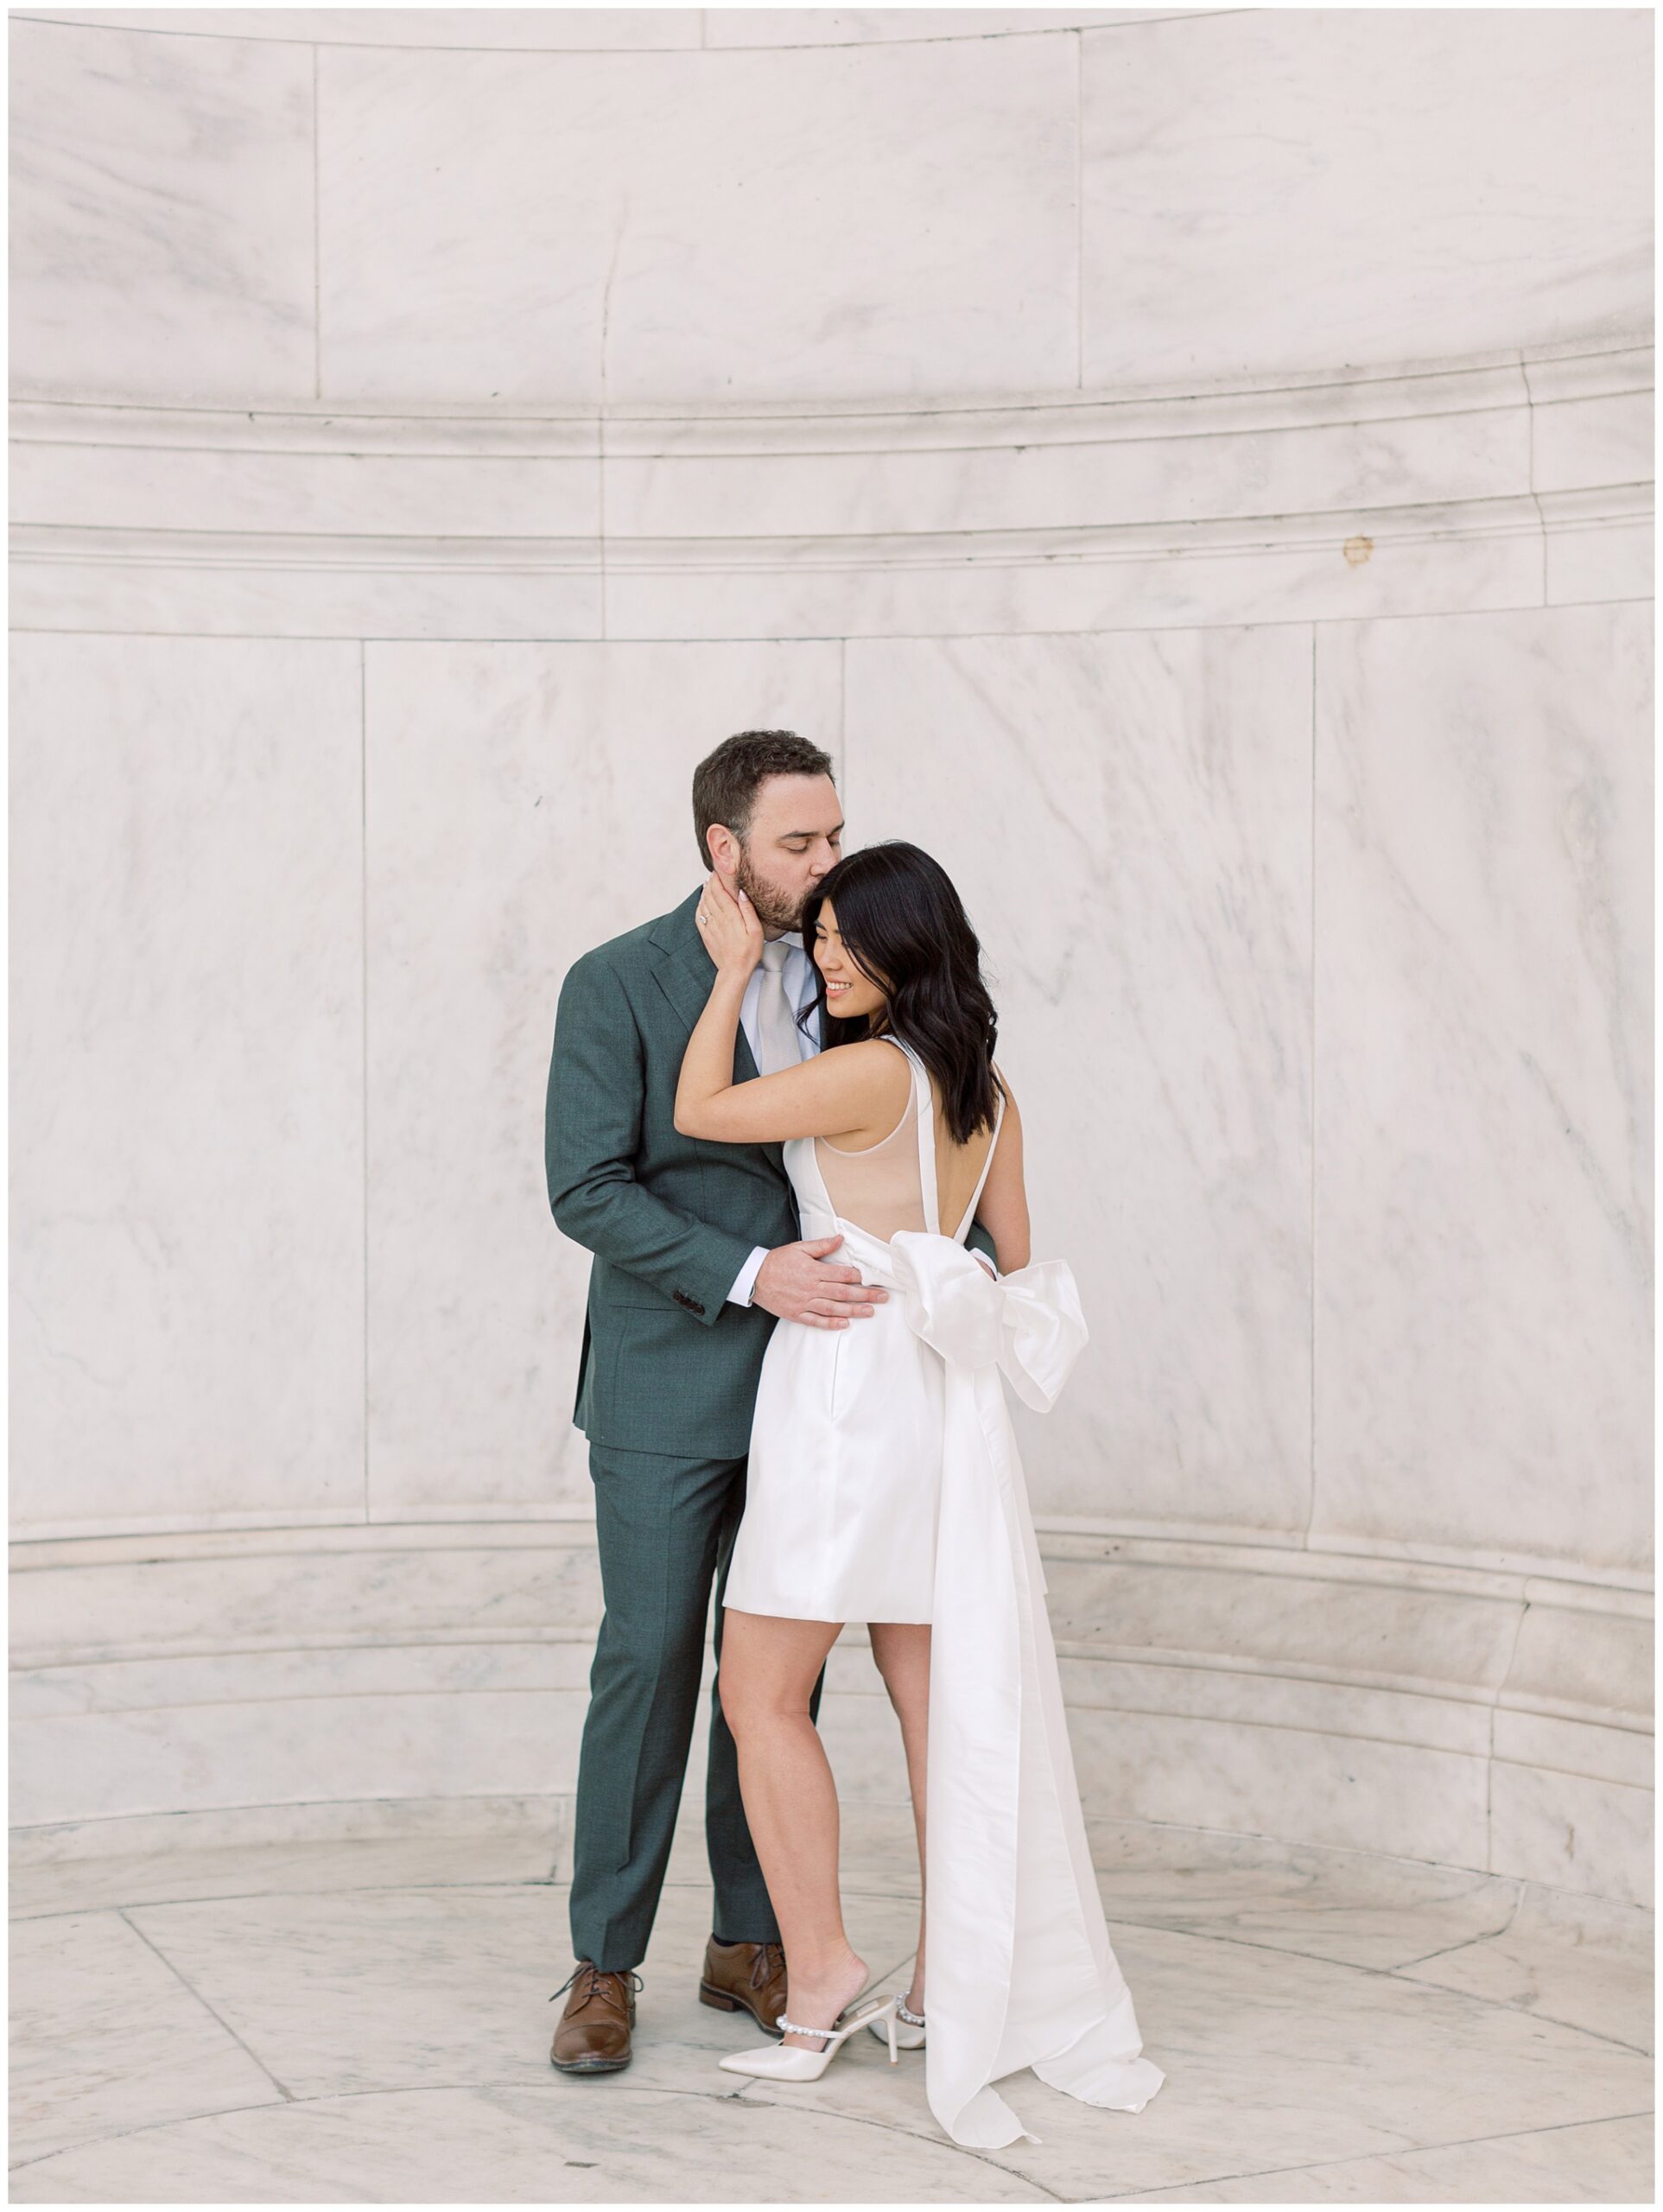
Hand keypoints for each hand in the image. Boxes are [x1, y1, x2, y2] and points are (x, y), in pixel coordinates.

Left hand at [696, 870, 762, 977]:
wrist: (734, 970)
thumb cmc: (748, 952)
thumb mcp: (756, 931)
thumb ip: (748, 910)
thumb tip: (741, 893)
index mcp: (731, 916)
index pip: (720, 892)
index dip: (717, 880)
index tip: (718, 871)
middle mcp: (718, 919)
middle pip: (710, 895)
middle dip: (710, 883)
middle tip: (712, 875)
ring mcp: (710, 927)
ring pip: (704, 904)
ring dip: (705, 893)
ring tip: (707, 885)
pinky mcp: (706, 935)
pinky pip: (699, 916)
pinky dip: (699, 906)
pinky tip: (702, 903)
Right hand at [751, 1235, 889, 1328]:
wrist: (754, 1277)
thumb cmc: (778, 1261)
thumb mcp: (799, 1248)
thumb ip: (822, 1246)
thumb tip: (840, 1238)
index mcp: (814, 1270)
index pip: (842, 1274)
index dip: (859, 1277)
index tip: (873, 1279)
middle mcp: (811, 1288)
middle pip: (843, 1292)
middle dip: (865, 1295)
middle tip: (883, 1297)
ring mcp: (804, 1302)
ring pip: (833, 1308)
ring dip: (853, 1310)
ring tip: (870, 1312)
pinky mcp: (797, 1314)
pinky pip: (816, 1321)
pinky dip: (831, 1324)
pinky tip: (844, 1325)